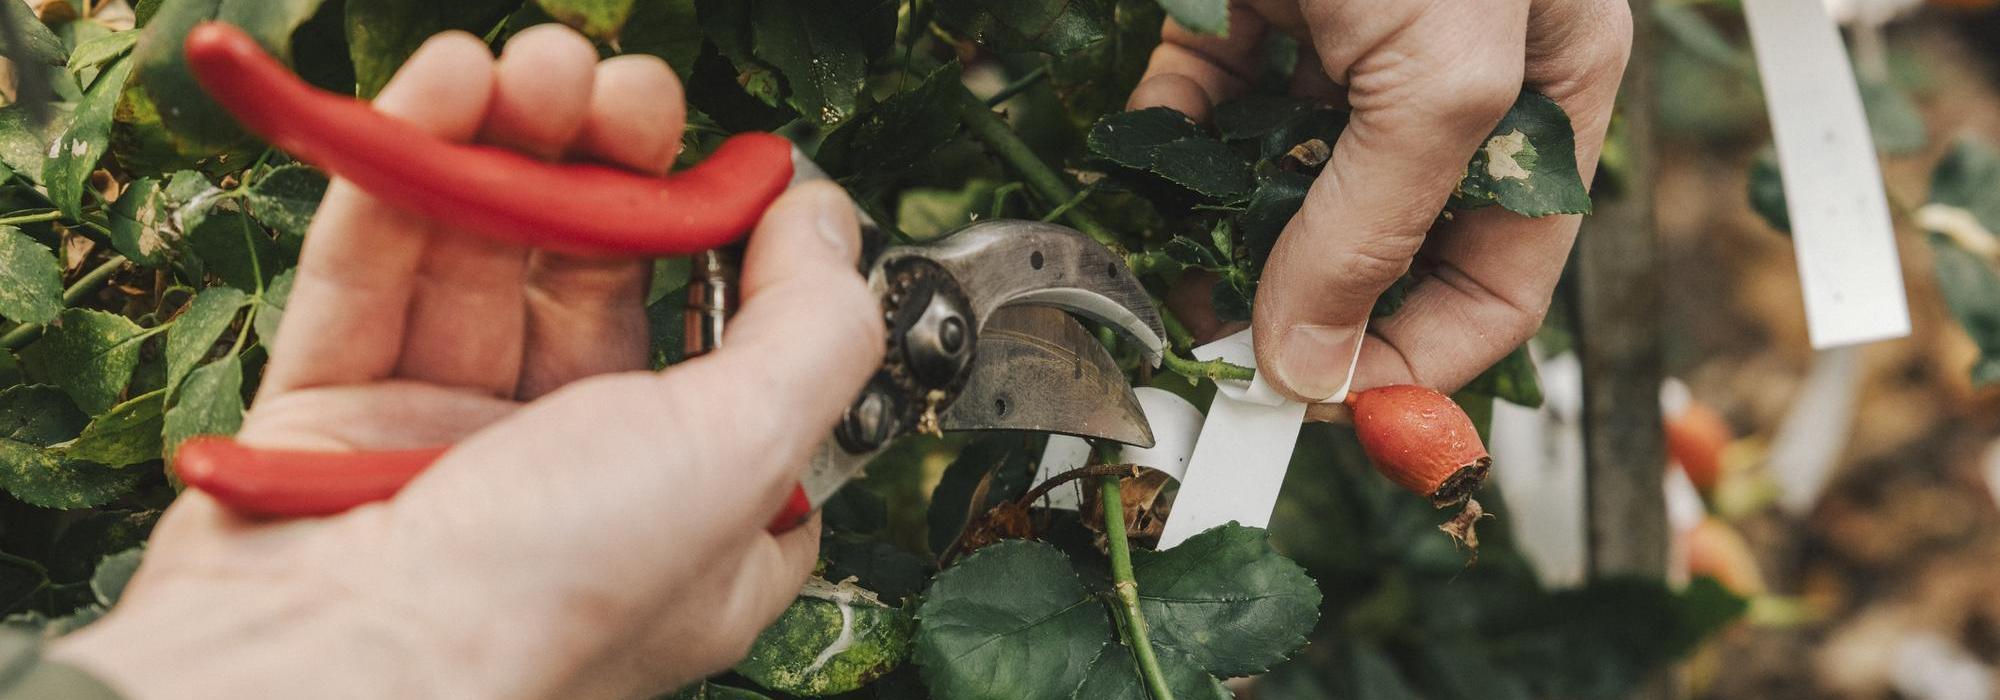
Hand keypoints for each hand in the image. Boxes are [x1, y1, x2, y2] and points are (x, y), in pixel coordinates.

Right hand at [50, 25, 880, 698]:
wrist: (324, 676)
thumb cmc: (547, 601)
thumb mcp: (743, 455)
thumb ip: (812, 329)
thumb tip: (827, 221)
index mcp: (692, 519)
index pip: (740, 367)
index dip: (749, 263)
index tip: (750, 182)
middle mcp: (575, 483)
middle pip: (605, 288)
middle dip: (618, 172)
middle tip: (625, 89)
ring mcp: (446, 445)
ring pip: (485, 261)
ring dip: (513, 147)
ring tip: (533, 66)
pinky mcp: (331, 415)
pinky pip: (372, 270)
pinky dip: (404, 172)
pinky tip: (442, 90)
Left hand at [1133, 0, 1629, 414]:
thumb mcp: (1442, 76)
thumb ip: (1378, 225)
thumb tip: (1311, 365)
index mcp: (1547, 97)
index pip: (1499, 280)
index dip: (1415, 364)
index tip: (1316, 410)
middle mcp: (1452, 83)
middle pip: (1381, 248)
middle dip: (1306, 309)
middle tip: (1228, 355)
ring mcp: (1346, 48)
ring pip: (1282, 187)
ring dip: (1224, 243)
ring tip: (1177, 278)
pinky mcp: (1251, 10)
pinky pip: (1205, 106)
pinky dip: (1170, 146)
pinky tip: (1147, 167)